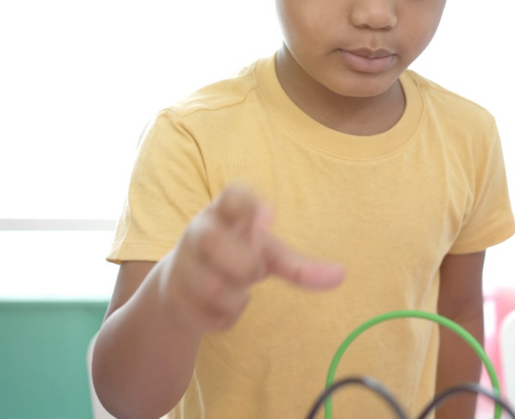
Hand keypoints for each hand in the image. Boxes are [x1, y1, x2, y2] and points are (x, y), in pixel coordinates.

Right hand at [161, 184, 344, 332]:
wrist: (182, 284)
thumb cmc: (235, 256)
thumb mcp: (266, 254)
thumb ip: (299, 265)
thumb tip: (341, 275)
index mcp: (223, 211)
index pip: (231, 195)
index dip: (250, 204)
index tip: (271, 216)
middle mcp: (197, 231)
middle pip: (212, 242)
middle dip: (244, 265)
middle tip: (254, 271)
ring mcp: (181, 263)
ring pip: (213, 287)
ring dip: (237, 299)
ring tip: (239, 291)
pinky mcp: (173, 296)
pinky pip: (207, 316)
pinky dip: (225, 320)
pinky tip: (223, 310)